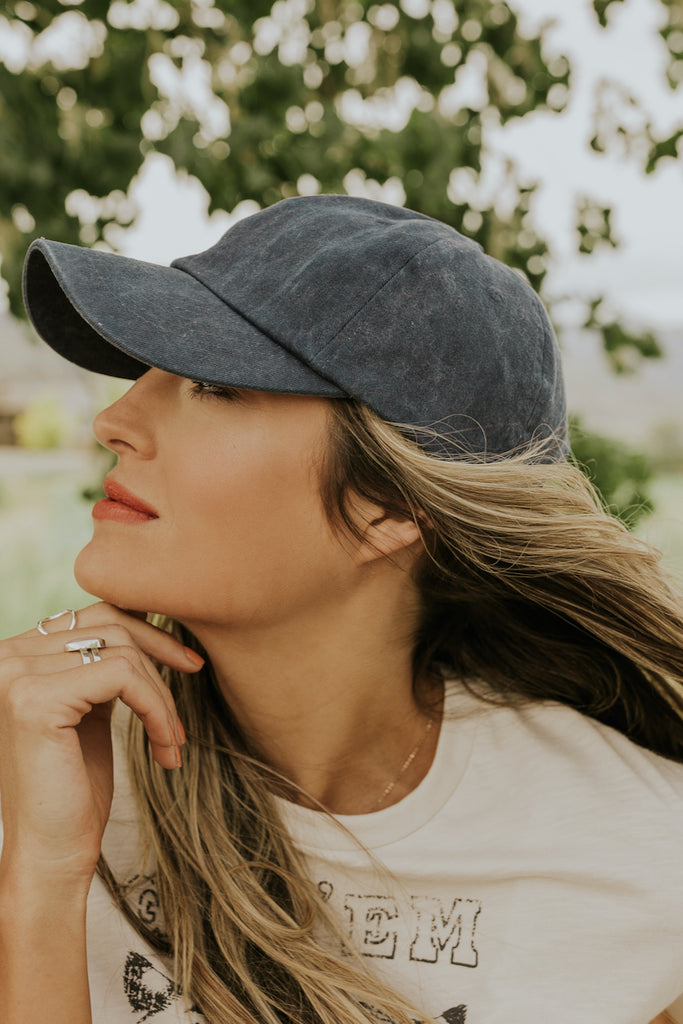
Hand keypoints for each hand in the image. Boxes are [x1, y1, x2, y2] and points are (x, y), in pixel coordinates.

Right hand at [0, 603, 201, 888]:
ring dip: (162, 695)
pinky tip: (165, 747)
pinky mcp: (37, 700)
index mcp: (17, 655)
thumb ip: (99, 666)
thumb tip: (147, 620)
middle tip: (196, 680)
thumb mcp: (89, 710)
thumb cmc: (72, 789)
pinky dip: (157, 709)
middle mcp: (6, 657)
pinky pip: (123, 676)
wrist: (50, 855)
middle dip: (161, 656)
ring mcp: (16, 675)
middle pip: (110, 623)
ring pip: (123, 651)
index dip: (148, 632)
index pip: (94, 613)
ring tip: (173, 739)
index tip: (187, 661)